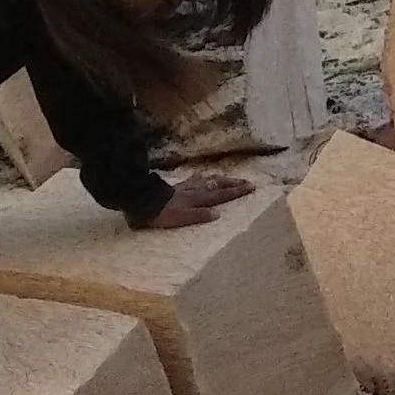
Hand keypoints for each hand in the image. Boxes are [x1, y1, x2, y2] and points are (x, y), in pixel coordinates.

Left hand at [135, 173, 252, 231]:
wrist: (142, 200)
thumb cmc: (161, 213)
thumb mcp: (181, 218)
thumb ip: (199, 215)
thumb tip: (218, 214)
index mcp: (198, 200)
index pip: (221, 194)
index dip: (236, 191)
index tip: (252, 187)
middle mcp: (195, 191)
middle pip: (218, 185)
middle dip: (234, 183)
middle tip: (248, 181)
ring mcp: (186, 187)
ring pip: (208, 180)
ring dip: (221, 179)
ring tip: (230, 178)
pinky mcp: (178, 187)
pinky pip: (195, 180)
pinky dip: (203, 177)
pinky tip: (203, 176)